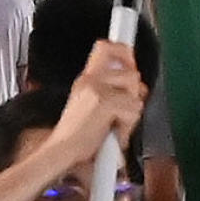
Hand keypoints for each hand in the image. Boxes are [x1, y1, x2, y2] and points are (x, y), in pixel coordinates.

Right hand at [41, 39, 147, 168]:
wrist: (61, 152)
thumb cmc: (78, 136)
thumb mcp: (93, 107)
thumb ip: (112, 92)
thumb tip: (138, 86)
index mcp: (87, 79)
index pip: (105, 48)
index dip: (124, 51)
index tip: (130, 60)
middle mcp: (90, 79)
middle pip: (131, 71)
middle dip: (134, 92)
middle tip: (125, 108)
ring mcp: (97, 88)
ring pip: (135, 90)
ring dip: (131, 111)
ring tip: (115, 124)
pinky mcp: (104, 102)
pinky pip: (134, 108)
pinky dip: (128, 125)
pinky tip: (113, 133)